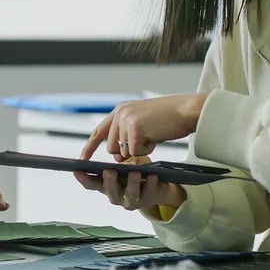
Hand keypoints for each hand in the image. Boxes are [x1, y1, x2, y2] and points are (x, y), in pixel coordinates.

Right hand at [72, 156, 185, 213]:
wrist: (158, 185)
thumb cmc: (137, 171)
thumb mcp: (126, 163)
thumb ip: (120, 160)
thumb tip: (118, 154)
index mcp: (107, 185)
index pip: (91, 184)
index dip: (83, 178)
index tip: (77, 170)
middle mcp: (116, 195)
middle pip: (110, 190)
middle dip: (109, 181)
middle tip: (109, 171)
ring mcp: (131, 200)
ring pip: (130, 194)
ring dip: (132, 183)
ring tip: (135, 173)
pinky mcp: (148, 200)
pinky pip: (149, 192)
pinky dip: (151, 183)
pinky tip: (153, 175)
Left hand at [79, 93, 208, 160]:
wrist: (187, 110)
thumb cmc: (168, 120)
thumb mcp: (143, 124)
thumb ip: (127, 135)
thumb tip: (118, 157)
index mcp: (120, 110)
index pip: (99, 131)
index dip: (90, 147)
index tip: (82, 160)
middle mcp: (120, 113)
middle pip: (112, 148)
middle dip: (127, 152)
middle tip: (147, 141)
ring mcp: (126, 119)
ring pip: (123, 152)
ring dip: (139, 151)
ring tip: (153, 135)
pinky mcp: (135, 128)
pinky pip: (136, 152)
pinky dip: (148, 150)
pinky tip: (156, 136)